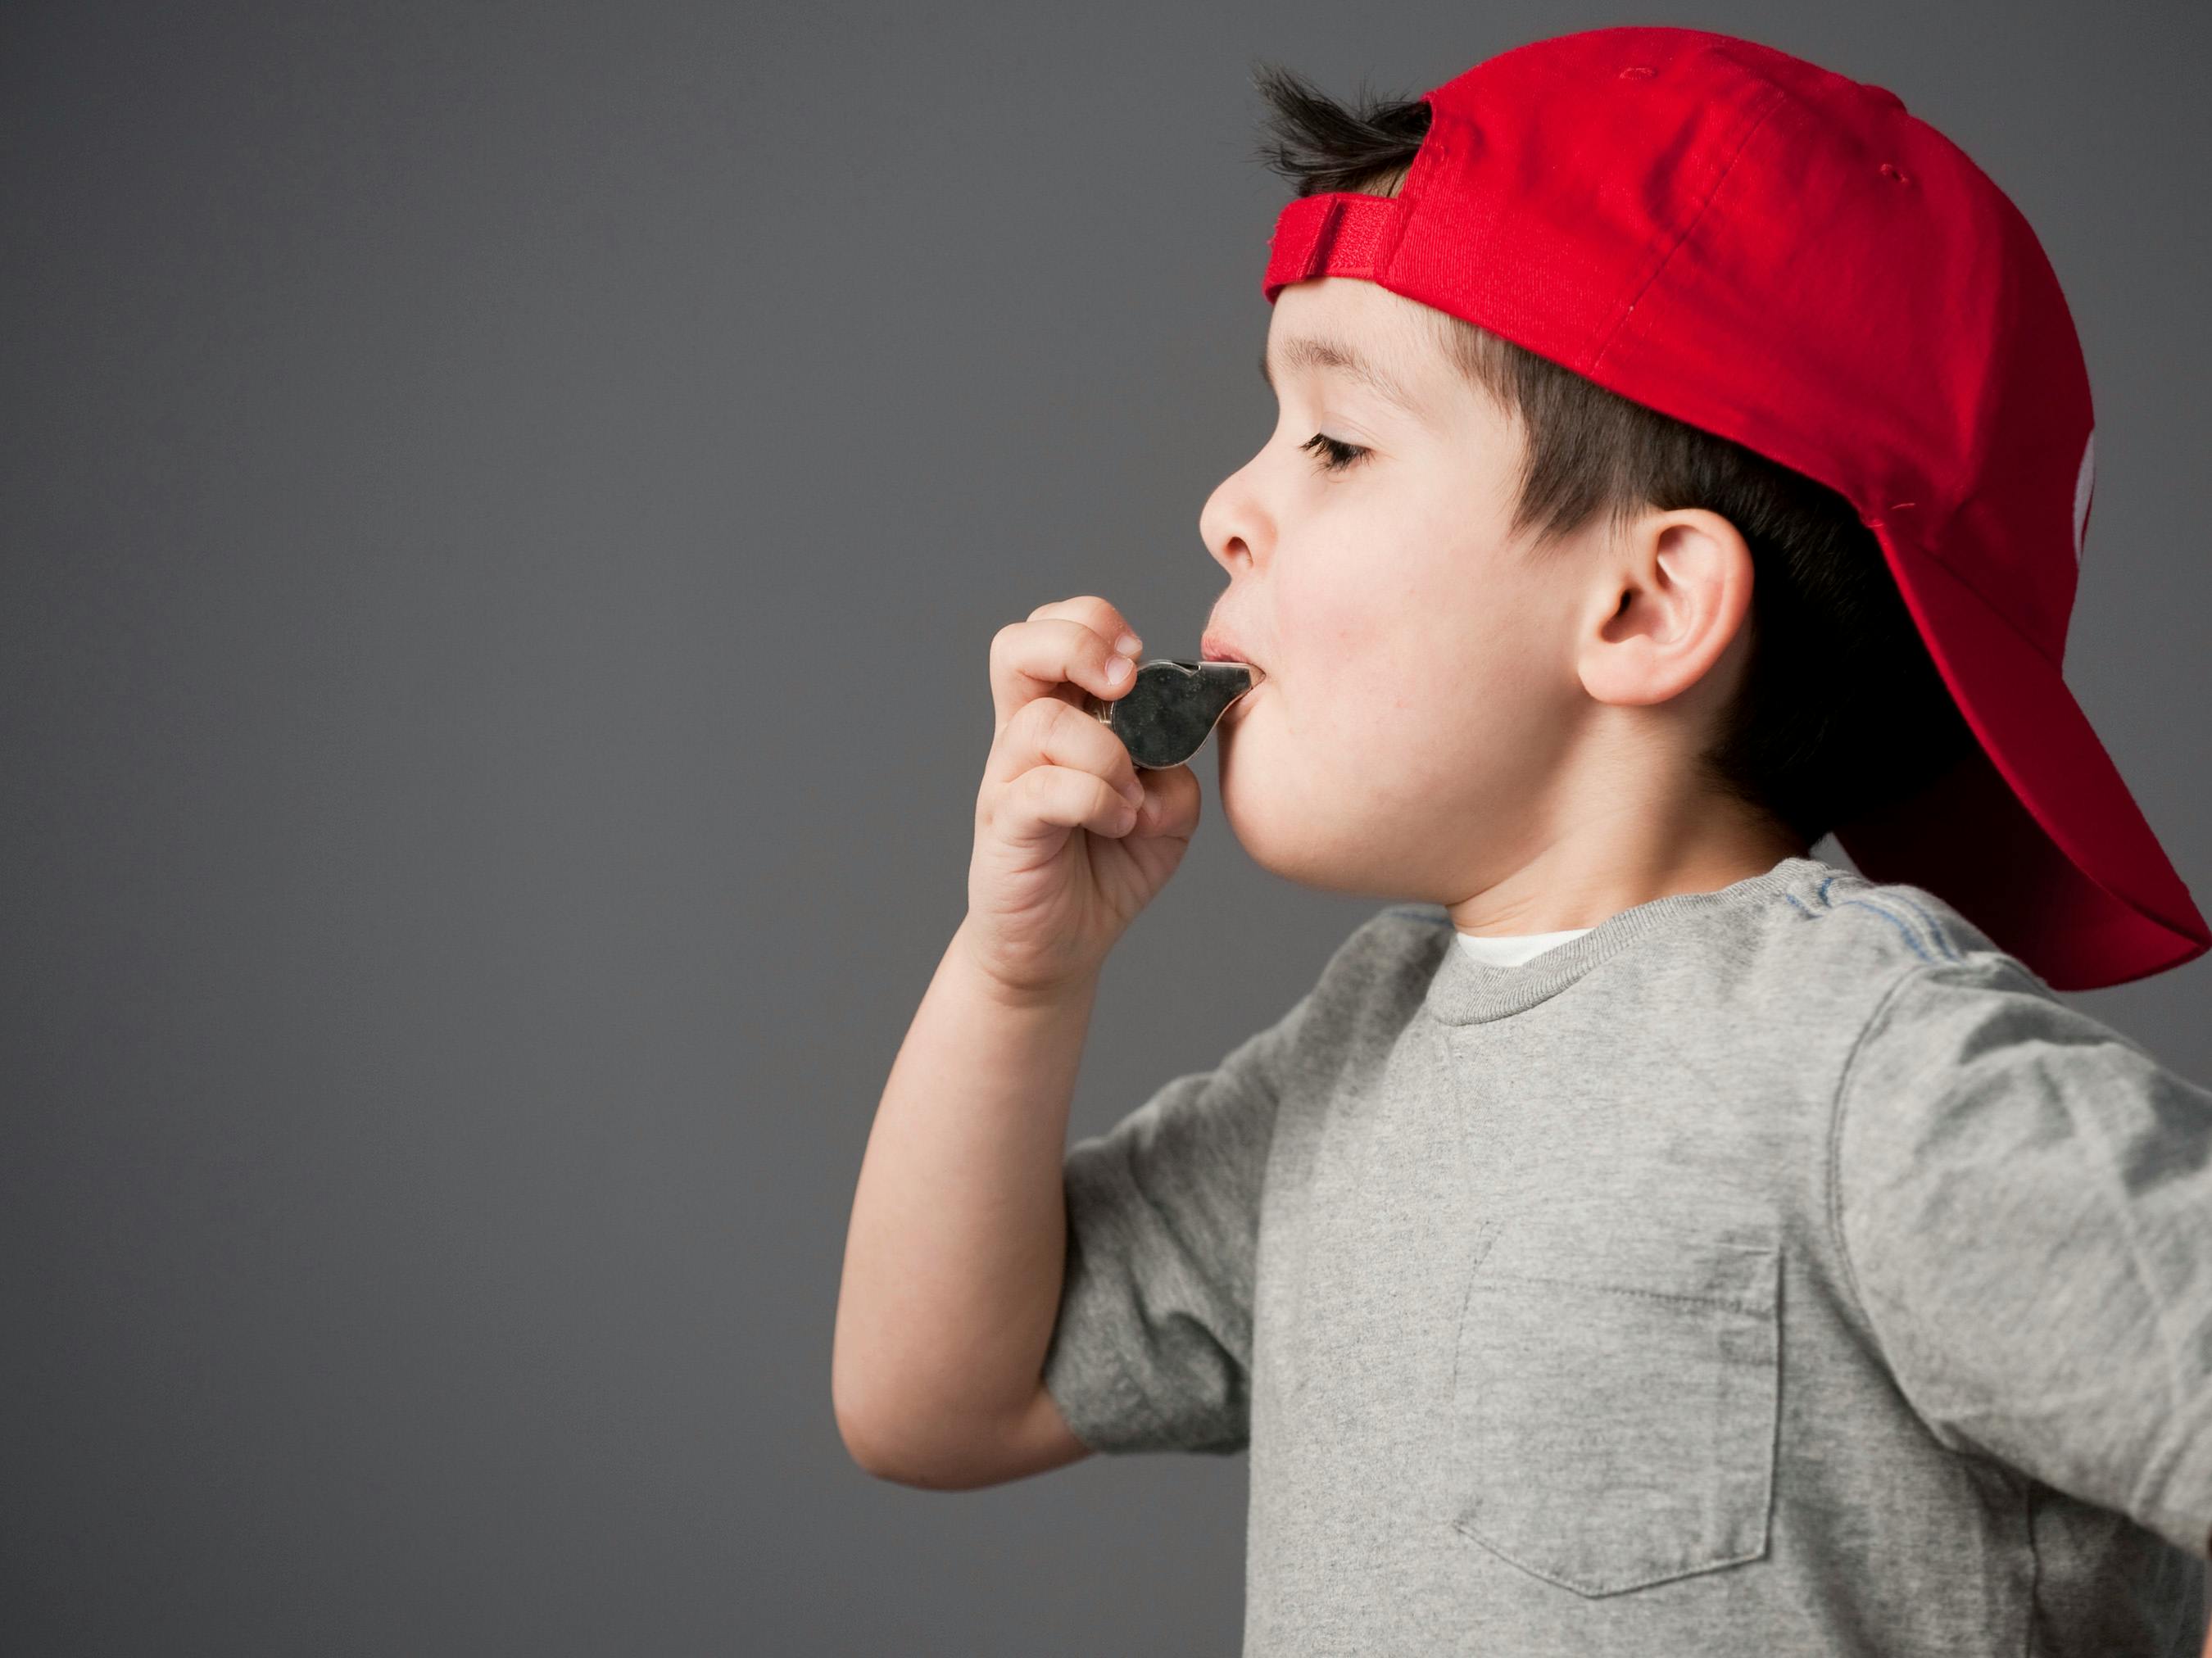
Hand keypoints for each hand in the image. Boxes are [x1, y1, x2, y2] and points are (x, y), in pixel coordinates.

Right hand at [961, 595, 1201, 999]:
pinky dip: (1096, 799)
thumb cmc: (1108, 867)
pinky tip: (1120, 823)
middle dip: (1079, 645)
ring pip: (1043, 722)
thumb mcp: (1168, 814)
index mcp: (1061, 716)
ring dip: (1106, 752)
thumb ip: (1178, 771)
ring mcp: (1006, 781)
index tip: (1141, 663)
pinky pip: (1043, 789)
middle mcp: (1023, 738)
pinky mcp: (1004, 827)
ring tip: (1132, 796)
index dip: (1097, 626)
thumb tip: (1169, 758)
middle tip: (1124, 686)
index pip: (1055, 630)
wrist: (1060, 945)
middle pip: (1017, 647)